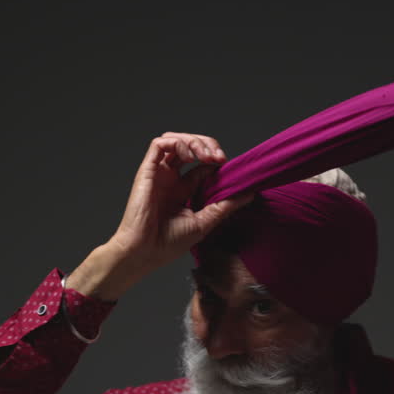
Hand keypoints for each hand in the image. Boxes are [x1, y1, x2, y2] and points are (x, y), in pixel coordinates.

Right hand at [107, 132, 254, 274]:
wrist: (144, 252)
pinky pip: (159, 144)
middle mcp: (171, 179)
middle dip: (208, 146)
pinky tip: (190, 156)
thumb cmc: (167, 244)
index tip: (228, 168)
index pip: (203, 166)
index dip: (216, 161)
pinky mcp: (147, 171)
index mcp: (183, 191)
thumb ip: (225, 206)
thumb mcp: (205, 222)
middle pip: (191, 148)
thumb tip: (250, 193)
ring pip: (176, 141)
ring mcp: (159, 174)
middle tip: (219, 158)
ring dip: (194, 141)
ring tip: (206, 155)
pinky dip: (177, 143)